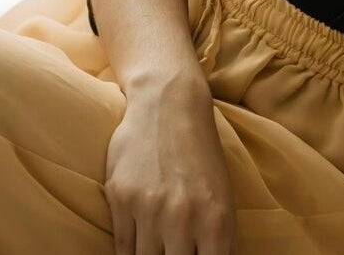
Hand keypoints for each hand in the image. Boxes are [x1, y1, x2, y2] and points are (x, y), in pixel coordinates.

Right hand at [104, 74, 235, 253]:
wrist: (168, 103)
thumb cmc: (200, 152)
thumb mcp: (222, 195)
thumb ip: (219, 238)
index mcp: (217, 221)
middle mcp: (183, 219)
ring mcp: (149, 209)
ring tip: (155, 252)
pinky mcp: (121, 197)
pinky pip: (122, 247)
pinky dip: (128, 254)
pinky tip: (136, 249)